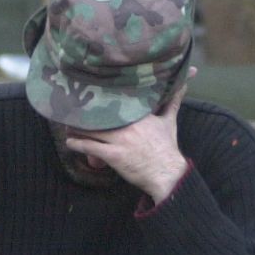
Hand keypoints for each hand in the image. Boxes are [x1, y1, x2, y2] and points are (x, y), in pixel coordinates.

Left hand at [61, 71, 191, 202]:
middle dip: (83, 113)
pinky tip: (70, 143)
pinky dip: (77, 144)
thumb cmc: (167, 147)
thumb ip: (173, 100)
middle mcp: (127, 124)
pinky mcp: (114, 156)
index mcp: (139, 113)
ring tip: (68, 126)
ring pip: (91, 130)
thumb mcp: (170, 120)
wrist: (167, 173)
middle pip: (98, 115)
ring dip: (76, 128)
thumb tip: (185, 80)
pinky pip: (90, 147)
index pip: (114, 101)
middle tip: (71, 110)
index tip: (89, 93)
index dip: (99, 98)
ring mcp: (119, 139)